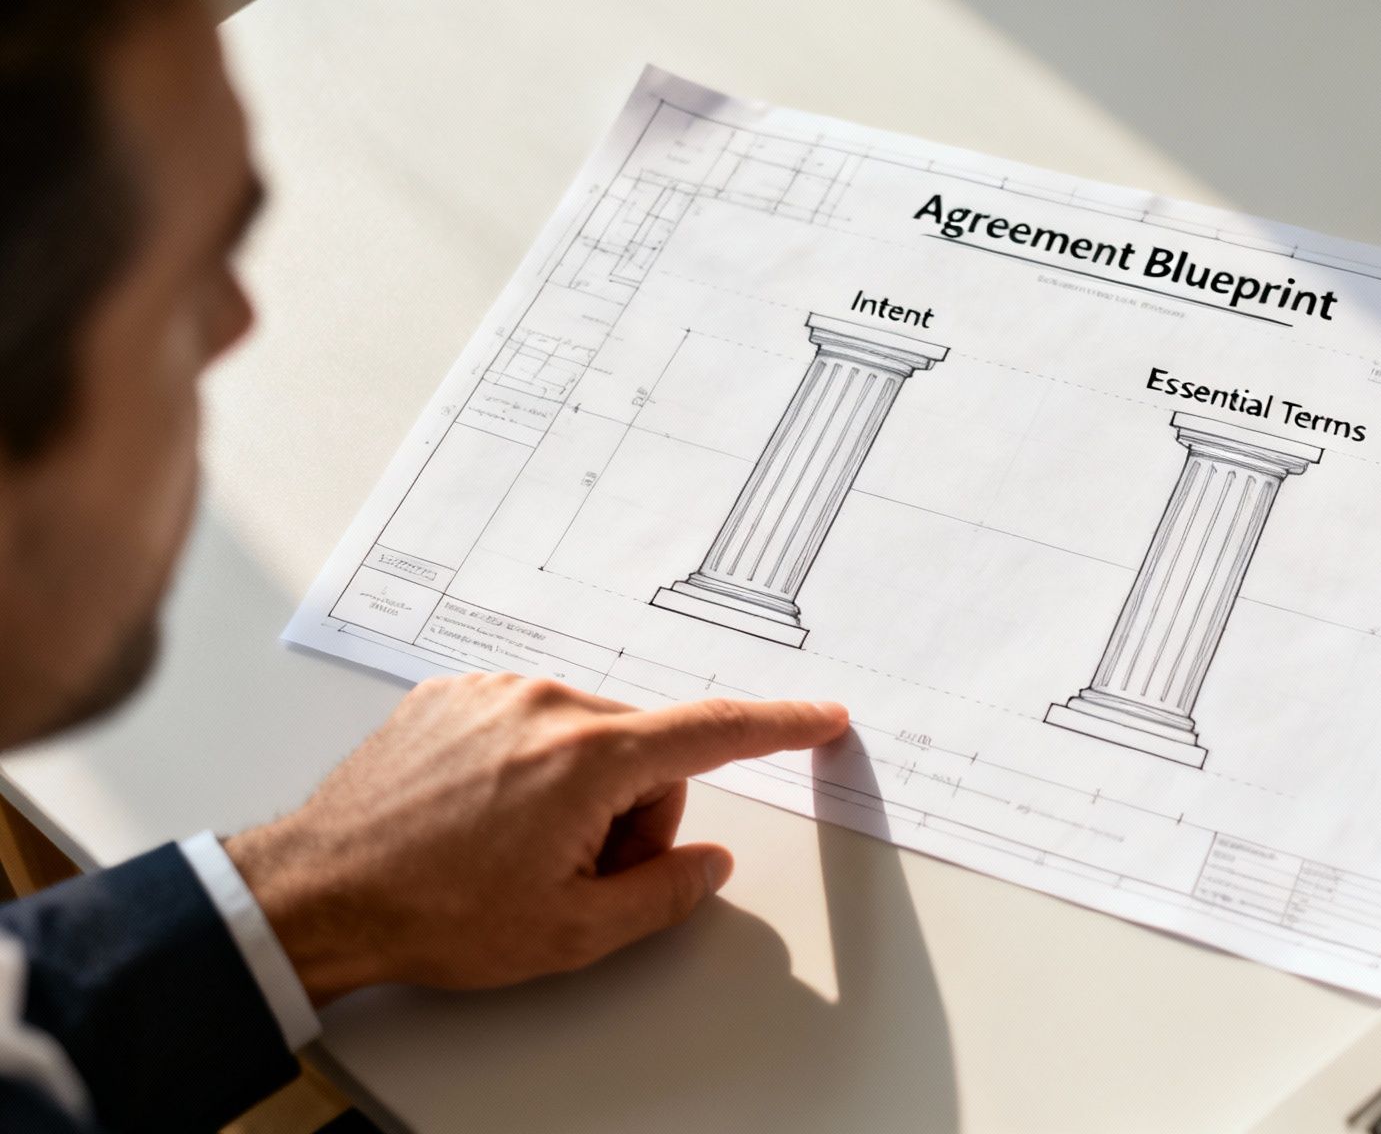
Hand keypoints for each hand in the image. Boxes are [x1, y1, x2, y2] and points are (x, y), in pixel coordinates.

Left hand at [224, 673, 848, 1005]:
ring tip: (513, 850)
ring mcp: (492, 692)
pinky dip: (527, 769)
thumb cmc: (431, 914)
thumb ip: (665, 893)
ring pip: (587, 736)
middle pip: (646, 749)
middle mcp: (544, 704)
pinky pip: (529, 722)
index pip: (715, 730)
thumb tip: (707, 862)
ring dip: (578, 792)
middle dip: (634, 812)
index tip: (822, 717)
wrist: (314, 894)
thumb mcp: (571, 933)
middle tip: (576, 874)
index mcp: (587, 758)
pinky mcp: (450, 695)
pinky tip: (481, 819)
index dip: (781, 726)